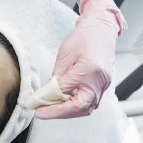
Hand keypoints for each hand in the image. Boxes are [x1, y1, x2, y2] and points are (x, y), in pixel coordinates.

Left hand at [35, 0, 126, 119]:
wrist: (101, 29)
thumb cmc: (84, 37)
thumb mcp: (64, 55)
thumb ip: (57, 77)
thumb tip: (46, 94)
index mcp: (90, 71)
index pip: (68, 94)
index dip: (51, 105)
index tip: (37, 108)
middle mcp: (100, 81)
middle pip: (80, 107)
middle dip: (59, 113)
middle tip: (41, 112)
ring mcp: (104, 85)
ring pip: (86, 108)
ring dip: (67, 112)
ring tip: (49, 109)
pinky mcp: (103, 86)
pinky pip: (90, 102)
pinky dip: (76, 106)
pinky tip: (63, 104)